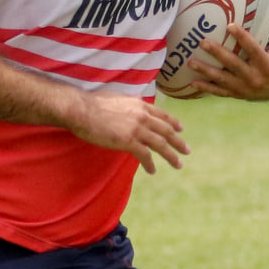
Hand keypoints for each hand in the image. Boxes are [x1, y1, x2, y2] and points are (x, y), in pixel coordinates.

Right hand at [75, 91, 189, 172]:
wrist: (82, 110)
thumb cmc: (93, 104)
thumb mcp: (117, 97)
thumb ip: (128, 101)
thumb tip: (133, 100)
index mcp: (139, 104)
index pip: (162, 114)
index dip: (173, 123)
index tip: (181, 129)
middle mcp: (142, 115)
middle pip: (166, 130)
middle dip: (178, 142)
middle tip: (186, 151)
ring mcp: (137, 128)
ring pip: (161, 144)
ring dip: (171, 156)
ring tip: (178, 165)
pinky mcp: (128, 141)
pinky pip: (144, 155)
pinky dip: (150, 164)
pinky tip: (152, 171)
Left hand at [184, 0, 268, 100]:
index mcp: (268, 64)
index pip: (253, 49)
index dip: (242, 38)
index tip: (230, 25)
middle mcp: (256, 78)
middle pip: (234, 65)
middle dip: (218, 54)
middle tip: (202, 42)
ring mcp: (244, 88)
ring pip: (223, 79)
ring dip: (206, 71)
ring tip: (191, 62)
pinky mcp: (236, 94)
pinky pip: (219, 92)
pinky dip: (206, 88)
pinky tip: (192, 82)